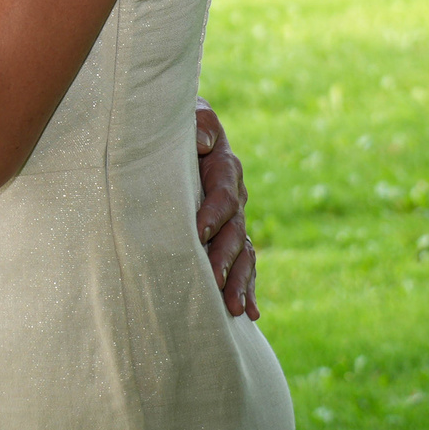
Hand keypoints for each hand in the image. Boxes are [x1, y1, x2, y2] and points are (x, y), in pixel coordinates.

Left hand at [195, 98, 259, 320]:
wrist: (181, 129)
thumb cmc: (178, 122)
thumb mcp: (188, 114)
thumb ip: (198, 123)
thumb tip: (202, 139)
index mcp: (224, 166)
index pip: (221, 193)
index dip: (212, 212)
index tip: (198, 232)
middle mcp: (234, 195)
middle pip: (235, 231)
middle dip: (226, 258)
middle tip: (217, 283)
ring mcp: (233, 218)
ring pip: (243, 253)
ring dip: (240, 281)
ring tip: (236, 308)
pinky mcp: (228, 234)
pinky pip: (243, 264)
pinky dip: (248, 288)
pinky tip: (250, 315)